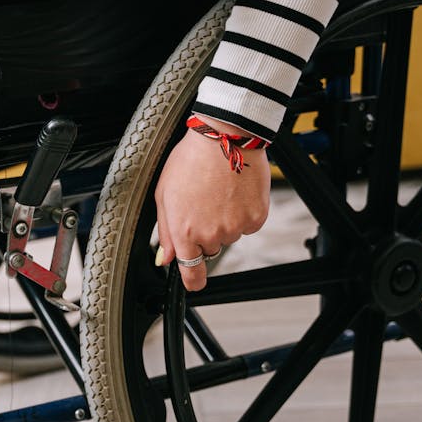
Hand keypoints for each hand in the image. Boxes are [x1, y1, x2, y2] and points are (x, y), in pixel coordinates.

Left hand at [154, 119, 269, 290]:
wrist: (224, 138)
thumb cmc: (191, 160)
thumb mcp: (165, 194)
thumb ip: (165, 231)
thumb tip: (166, 258)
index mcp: (185, 231)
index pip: (191, 272)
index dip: (192, 281)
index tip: (193, 283)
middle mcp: (211, 234)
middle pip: (209, 248)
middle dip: (205, 232)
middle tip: (202, 203)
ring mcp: (235, 227)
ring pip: (229, 235)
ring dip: (224, 221)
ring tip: (218, 192)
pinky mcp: (256, 218)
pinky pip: (247, 225)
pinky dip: (242, 213)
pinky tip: (234, 193)